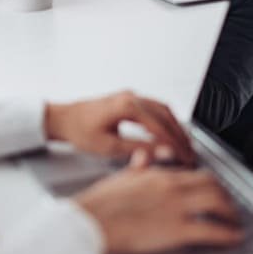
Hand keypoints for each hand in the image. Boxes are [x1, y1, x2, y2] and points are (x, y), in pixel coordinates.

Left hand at [44, 91, 196, 165]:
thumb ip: (139, 149)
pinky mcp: (127, 99)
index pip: (161, 127)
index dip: (176, 144)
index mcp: (127, 106)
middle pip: (166, 115)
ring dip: (175, 126)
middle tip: (190, 153)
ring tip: (184, 145)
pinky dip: (165, 120)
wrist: (62, 119)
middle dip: (180, 135)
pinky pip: (154, 107)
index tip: (186, 158)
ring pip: (162, 109)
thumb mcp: (109, 147)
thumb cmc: (79, 131)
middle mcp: (131, 96)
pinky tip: (169, 132)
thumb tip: (163, 152)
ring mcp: (130, 95)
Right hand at [75, 150, 242, 253]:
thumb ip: (138, 168)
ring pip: (217, 203)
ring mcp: (176, 208)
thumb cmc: (100, 204)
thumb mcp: (120, 178)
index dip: (211, 183)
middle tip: (230, 206)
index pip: (195, 172)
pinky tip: (234, 238)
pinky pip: (212, 230)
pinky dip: (228, 234)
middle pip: (212, 185)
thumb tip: (145, 157)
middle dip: (227, 196)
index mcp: (158, 174)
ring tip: (235, 222)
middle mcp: (171, 187)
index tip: (215, 190)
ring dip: (231, 213)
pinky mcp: (177, 230)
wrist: (90, 222)